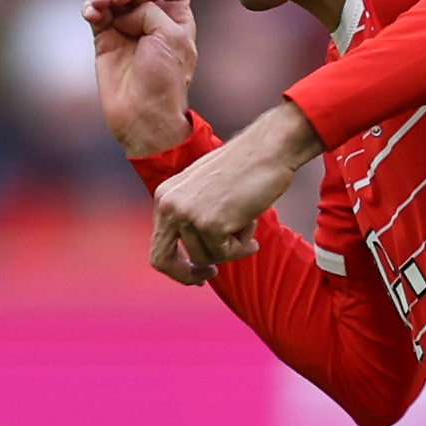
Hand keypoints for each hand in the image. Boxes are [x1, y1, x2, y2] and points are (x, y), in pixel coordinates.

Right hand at [85, 0, 198, 159]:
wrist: (142, 115)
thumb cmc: (165, 79)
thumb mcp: (169, 35)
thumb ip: (149, 9)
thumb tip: (123, 8)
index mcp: (176, 15)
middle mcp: (152, 17)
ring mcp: (127, 27)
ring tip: (102, 4)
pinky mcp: (105, 39)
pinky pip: (95, 11)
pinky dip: (91, 6)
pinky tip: (92, 12)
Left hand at [151, 100, 319, 284]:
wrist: (267, 150)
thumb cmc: (244, 167)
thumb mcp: (205, 190)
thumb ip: (193, 216)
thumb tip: (194, 256)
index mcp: (165, 196)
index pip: (158, 245)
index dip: (176, 266)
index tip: (197, 270)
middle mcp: (169, 206)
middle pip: (163, 261)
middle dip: (186, 275)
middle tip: (210, 274)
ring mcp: (187, 215)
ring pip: (204, 257)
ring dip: (229, 248)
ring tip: (246, 222)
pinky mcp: (210, 224)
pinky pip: (225, 254)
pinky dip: (242, 246)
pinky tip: (252, 222)